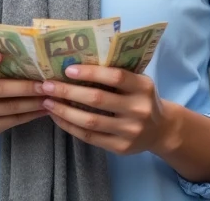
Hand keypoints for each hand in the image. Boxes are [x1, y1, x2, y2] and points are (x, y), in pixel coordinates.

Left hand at [34, 65, 176, 156]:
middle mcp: (138, 109)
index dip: (90, 72)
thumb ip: (117, 73)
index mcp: (143, 87)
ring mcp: (130, 131)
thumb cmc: (142, 98)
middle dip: (68, 92)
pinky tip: (58, 117)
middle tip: (47, 85)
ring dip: (64, 111)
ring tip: (47, 102)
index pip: (115, 77)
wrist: (161, 130)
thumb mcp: (139, 82)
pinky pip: (90, 137)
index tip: (67, 69)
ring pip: (90, 121)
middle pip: (97, 99)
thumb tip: (78, 61)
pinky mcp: (120, 148)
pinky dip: (70, 127)